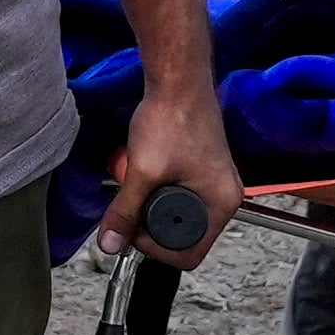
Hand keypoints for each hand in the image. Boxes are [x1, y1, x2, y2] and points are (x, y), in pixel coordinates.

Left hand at [93, 70, 243, 267]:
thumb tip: (110, 244)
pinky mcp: (202, 169)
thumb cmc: (172, 118)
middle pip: (183, 236)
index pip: (190, 254)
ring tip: (138, 184)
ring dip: (153, 206)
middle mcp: (224, 197)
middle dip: (152, 225)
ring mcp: (214, 182)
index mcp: (221, 204)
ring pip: (178, 215)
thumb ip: (125, 211)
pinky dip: (159, 189)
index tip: (132, 230)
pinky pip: (179, 195)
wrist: (178, 79)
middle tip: (131, 205)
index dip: (155, 249)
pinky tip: (146, 172)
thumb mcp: (143, 172)